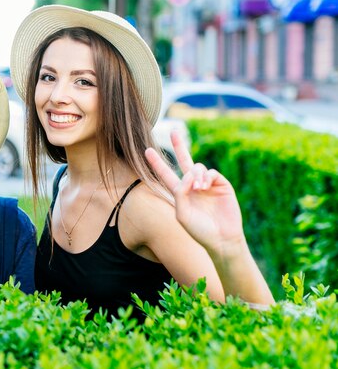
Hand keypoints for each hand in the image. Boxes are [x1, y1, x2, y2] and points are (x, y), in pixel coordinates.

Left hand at [145, 131, 245, 256]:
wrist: (221, 239)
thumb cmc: (199, 231)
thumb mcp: (182, 214)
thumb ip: (180, 193)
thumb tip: (188, 174)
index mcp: (180, 193)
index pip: (165, 175)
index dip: (157, 163)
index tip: (146, 151)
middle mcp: (193, 186)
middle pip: (184, 161)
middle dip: (179, 145)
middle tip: (174, 130)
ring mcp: (207, 184)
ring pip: (197, 167)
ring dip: (195, 175)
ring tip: (198, 189)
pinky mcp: (221, 185)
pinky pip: (211, 172)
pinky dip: (206, 177)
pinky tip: (204, 187)